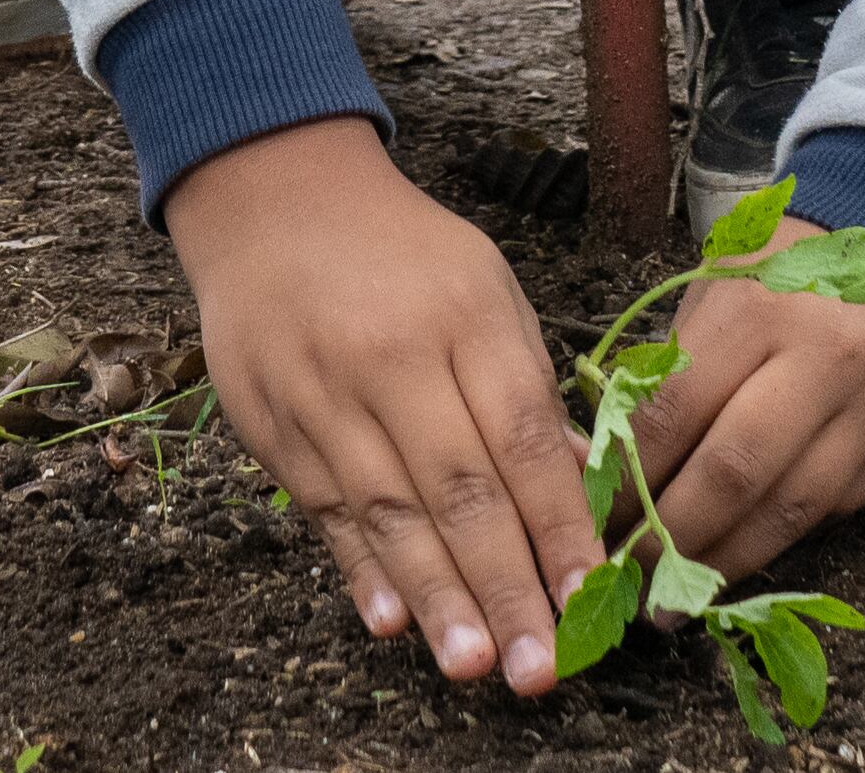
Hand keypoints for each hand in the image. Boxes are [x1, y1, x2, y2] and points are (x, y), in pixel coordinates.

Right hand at [167, 116, 601, 694]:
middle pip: (459, 490)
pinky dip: (358, 568)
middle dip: (504, 586)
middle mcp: (394, 358)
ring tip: (473, 664)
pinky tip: (390, 620)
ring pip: (388, 512)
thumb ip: (527, 386)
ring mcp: (324, 393)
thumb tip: (573, 489)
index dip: (559, 526)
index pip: (523, 439)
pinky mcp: (273, 422)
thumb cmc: (402, 254)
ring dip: (435, 597)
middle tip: (538, 667)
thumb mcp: (486, 288)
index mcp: (466, 318)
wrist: (273, 198)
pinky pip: (323, 508)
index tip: (591, 596)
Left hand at [632, 215, 864, 575]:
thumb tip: (600, 468)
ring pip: (785, 511)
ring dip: (719, 564)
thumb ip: (665, 373)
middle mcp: (824, 359)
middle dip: (670, 537)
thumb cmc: (782, 289)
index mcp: (759, 310)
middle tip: (625, 575)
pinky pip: (823, 516)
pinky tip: (727, 566)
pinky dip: (767, 547)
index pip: (675, 410)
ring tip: (669, 600)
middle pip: (733, 472)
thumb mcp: (715, 298)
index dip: (627, 477)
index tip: (591, 519)